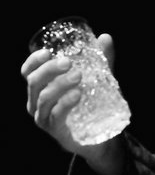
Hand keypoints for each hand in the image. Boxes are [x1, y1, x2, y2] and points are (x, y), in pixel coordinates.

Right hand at [21, 33, 119, 162]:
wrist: (101, 137)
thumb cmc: (91, 104)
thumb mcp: (97, 79)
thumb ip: (102, 60)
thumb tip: (105, 37)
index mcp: (42, 88)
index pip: (28, 73)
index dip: (33, 61)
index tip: (46, 52)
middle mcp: (37, 103)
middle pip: (34, 82)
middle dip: (49, 70)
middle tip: (68, 62)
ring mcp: (45, 118)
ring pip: (43, 99)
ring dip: (59, 85)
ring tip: (78, 77)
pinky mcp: (56, 131)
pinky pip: (55, 116)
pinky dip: (64, 104)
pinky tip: (77, 95)